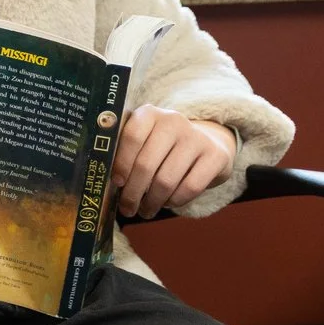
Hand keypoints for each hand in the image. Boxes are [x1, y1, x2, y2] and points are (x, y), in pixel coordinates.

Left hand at [111, 109, 235, 219]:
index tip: (116, 183)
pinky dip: (174, 201)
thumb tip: (108, 182)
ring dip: (152, 202)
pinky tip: (167, 203)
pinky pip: (189, 187)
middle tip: (127, 209)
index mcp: (149, 114)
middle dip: (133, 192)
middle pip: (146, 164)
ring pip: (166, 180)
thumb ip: (125, 153)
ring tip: (145, 211)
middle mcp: (173, 121)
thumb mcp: (145, 141)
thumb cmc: (164, 148)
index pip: (132, 136)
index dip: (121, 163)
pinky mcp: (215, 155)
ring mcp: (196, 137)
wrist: (208, 142)